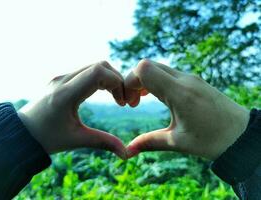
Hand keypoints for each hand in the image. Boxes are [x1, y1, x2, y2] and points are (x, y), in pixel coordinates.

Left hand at [18, 61, 126, 158]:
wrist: (22, 133)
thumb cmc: (46, 138)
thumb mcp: (76, 140)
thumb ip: (103, 143)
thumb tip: (126, 154)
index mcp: (66, 94)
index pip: (98, 72)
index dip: (117, 82)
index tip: (122, 102)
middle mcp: (63, 80)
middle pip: (100, 65)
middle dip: (117, 80)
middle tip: (122, 100)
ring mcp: (61, 78)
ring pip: (94, 66)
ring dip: (109, 79)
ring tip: (116, 98)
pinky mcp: (62, 79)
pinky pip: (87, 71)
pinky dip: (100, 79)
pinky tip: (104, 93)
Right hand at [125, 59, 249, 159]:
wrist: (243, 135)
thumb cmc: (213, 140)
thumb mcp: (178, 142)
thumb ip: (150, 142)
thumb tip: (128, 150)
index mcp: (179, 93)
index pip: (144, 69)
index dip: (129, 81)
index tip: (129, 101)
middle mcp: (185, 80)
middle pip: (148, 65)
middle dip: (134, 81)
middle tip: (133, 103)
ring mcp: (191, 78)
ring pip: (158, 68)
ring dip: (145, 81)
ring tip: (142, 100)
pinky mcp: (195, 81)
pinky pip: (169, 73)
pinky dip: (157, 81)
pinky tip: (157, 97)